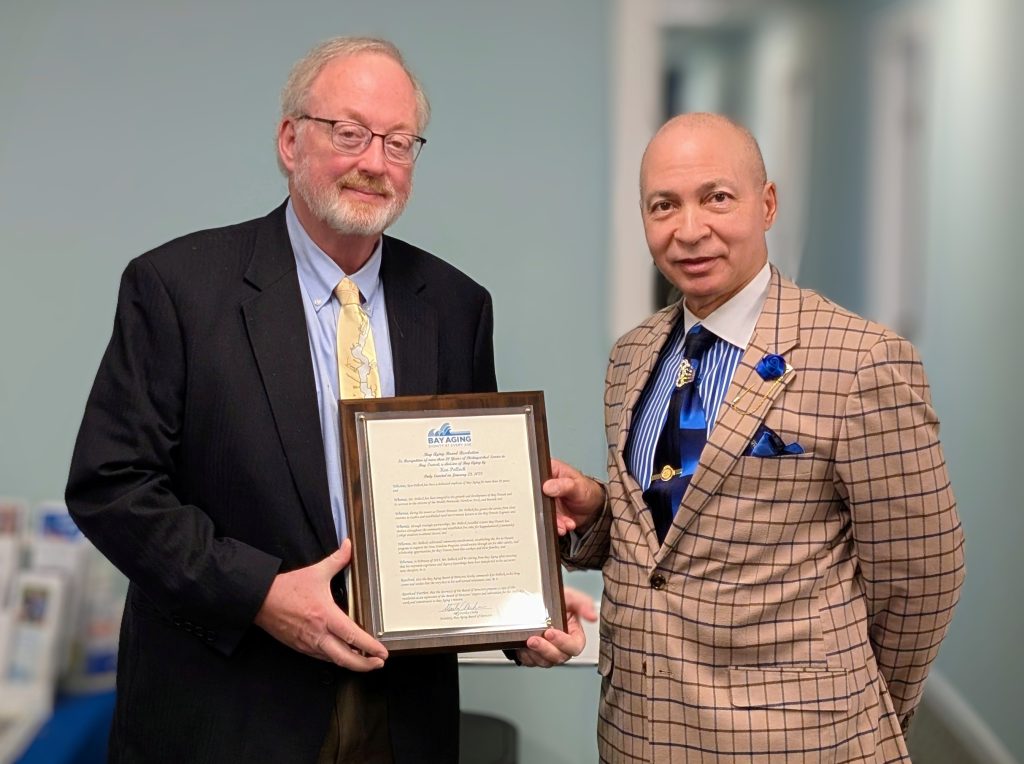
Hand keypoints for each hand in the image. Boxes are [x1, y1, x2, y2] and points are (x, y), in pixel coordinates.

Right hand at [254, 539, 386, 670]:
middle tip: (378, 663)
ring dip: (351, 663)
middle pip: (345, 659)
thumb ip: (336, 560)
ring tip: (365, 661)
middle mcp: (318, 634)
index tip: (383, 652)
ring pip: (333, 661)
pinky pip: (321, 658)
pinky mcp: (299, 647)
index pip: (353, 637)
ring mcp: (308, 644)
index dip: (370, 647)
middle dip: (365, 665)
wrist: (259, 599)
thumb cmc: (285, 588)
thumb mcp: (315, 572)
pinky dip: (334, 659)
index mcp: (325, 616)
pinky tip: (341, 655)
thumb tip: (348, 547)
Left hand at [516, 586, 597, 667]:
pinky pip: (531, 661)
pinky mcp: (533, 657)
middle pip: (560, 657)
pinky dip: (526, 655)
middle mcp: (562, 646)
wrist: (529, 602)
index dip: (564, 642)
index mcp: (574, 635)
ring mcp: (547, 653)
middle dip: (546, 649)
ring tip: (528, 640)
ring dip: (536, 652)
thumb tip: (593, 616)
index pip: (575, 646)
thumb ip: (582, 604)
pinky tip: (523, 645)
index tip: (551, 633)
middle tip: (535, 639)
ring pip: (545, 662)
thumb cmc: (552, 600)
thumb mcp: (568, 596)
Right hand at [543, 458, 605, 535]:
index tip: (545, 497)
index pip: (536, 476)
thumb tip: (547, 486)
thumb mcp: (578, 486)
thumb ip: (564, 485)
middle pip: (536, 497)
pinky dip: (557, 525)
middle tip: (557, 515)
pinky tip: (566, 524)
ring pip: (542, 511)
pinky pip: (548, 520)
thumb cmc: (587, 490)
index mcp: (550, 470)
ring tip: (566, 523)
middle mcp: (545, 485)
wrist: (594, 508)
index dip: (536, 487)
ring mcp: (546, 499)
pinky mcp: (549, 512)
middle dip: (546, 509)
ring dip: (554, 520)